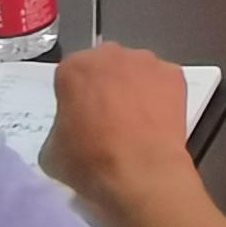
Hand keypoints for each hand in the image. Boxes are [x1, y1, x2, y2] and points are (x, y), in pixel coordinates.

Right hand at [41, 43, 198, 217]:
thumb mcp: (52, 150)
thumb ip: (60, 126)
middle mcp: (110, 54)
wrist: (141, 171)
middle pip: (104, 67)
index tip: (79, 119)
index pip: (70, 77)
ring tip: (136, 123)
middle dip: (104, 87)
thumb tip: (72, 129)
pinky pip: (162, 82)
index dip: (74, 99)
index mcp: (74, 67)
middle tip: (107, 119)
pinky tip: (157, 122)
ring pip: (135, 71)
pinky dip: (160, 97)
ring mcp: (145, 61)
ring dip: (133, 89)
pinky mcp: (173, 74)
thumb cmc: (90, 160)